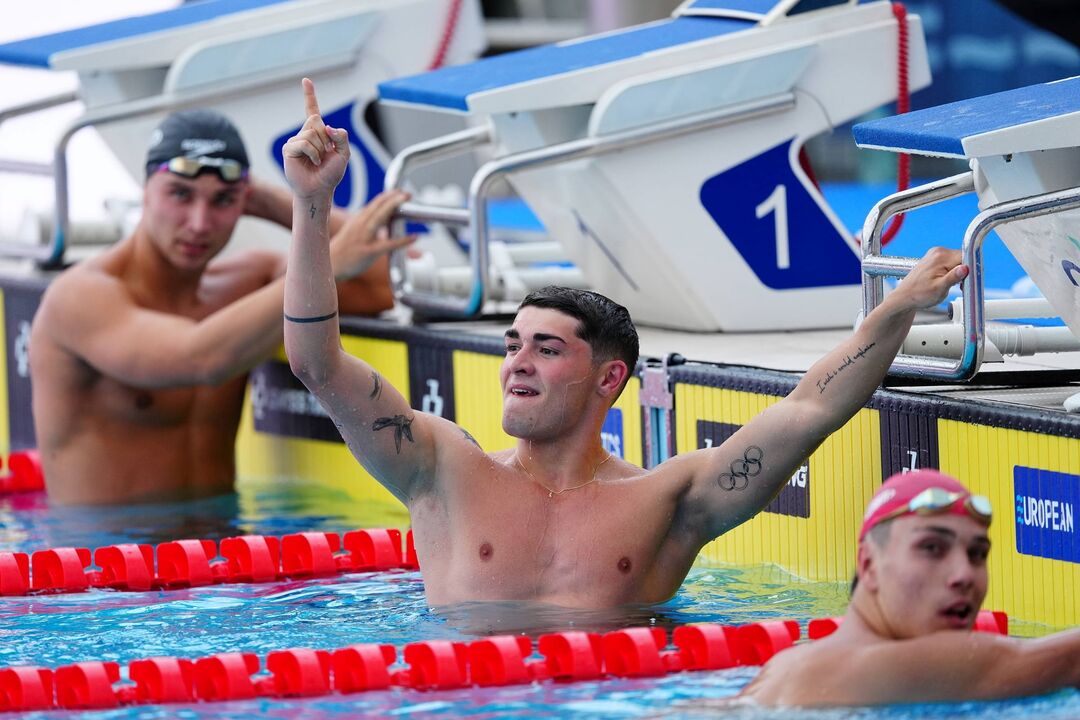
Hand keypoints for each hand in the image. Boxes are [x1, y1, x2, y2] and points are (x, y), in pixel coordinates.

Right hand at [282, 78, 349, 198]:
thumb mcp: (344, 154)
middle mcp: (305, 134)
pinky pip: (304, 143)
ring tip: (317, 162)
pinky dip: (312, 153)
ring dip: (319, 149)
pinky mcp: (289, 149)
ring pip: (311, 133)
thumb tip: (327, 126)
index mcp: (318, 133)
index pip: (312, 110)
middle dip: (325, 139)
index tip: (306, 80)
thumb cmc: (331, 174)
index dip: (309, 96)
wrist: (319, 190)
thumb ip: (341, 137)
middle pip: (317, 122)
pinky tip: (311, 163)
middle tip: (324, 156)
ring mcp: (295, 141)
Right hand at [329, 190, 417, 279]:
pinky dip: (402, 240)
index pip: (374, 204)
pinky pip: (387, 244)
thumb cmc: (345, 249)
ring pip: (379, 218)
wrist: (331, 264)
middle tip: (407, 193)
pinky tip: (414, 237)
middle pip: (377, 207)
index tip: (399, 191)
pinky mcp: (368, 251)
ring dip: (393, 207)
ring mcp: (363, 237)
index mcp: (358, 220)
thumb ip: (369, 224)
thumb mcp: (354, 231)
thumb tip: (387, 219)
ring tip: (406, 201)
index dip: (387, 196)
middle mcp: (360, 225)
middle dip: (392, 198)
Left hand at [892, 246, 968, 309]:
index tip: (967, 281)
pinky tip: (945, 281)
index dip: (970, 270)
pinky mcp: (934, 259)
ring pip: (957, 262)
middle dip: (964, 272)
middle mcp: (938, 251)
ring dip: (957, 273)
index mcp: (940, 256)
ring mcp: (935, 254)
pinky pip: (950, 263)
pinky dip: (951, 272)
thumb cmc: (919, 295)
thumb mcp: (939, 289)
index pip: (967, 257)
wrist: (904, 297)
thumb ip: (953, 277)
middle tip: (957, 286)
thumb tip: (966, 268)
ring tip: (948, 285)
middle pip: (963, 259)